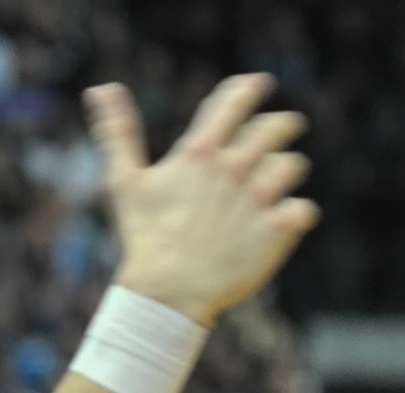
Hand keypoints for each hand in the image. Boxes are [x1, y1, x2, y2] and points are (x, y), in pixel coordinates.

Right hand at [86, 73, 319, 325]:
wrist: (166, 295)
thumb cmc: (142, 237)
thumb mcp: (124, 182)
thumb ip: (118, 132)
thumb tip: (100, 89)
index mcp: (200, 153)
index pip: (237, 99)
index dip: (250, 88)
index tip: (257, 86)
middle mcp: (234, 169)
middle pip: (279, 126)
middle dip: (282, 127)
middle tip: (279, 136)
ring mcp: (259, 199)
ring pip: (293, 166)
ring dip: (283, 175)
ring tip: (268, 190)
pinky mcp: (278, 229)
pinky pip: (304, 209)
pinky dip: (293, 217)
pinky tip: (274, 226)